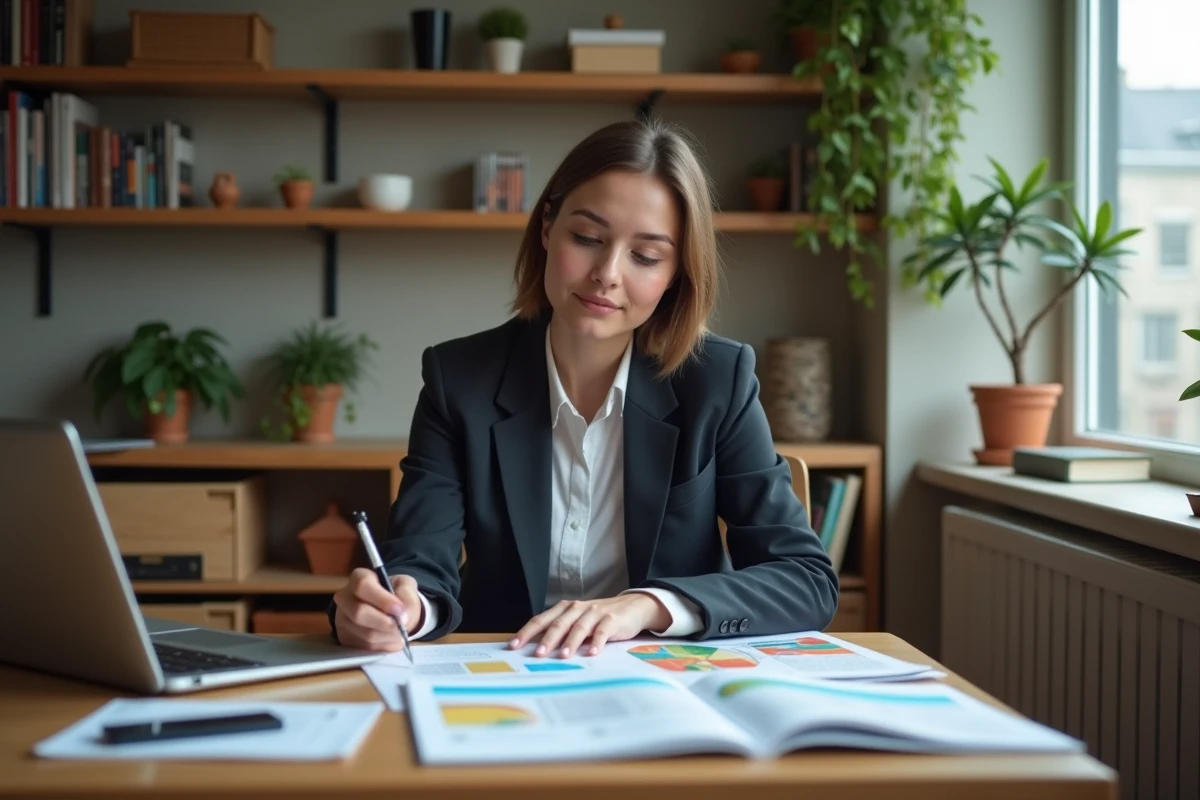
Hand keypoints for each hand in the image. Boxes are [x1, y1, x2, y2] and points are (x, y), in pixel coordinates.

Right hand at [332, 569, 423, 650]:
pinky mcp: (345, 639)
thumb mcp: (406, 587)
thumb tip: (403, 614)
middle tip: (402, 626)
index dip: (382, 600)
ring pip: (365, 634)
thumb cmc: (396, 594)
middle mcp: (345, 598)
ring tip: (400, 633)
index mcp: (359, 578)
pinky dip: (384, 646)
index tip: (400, 610)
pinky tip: (391, 639)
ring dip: (388, 637)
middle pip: (358, 613)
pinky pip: (366, 648)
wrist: (389, 610)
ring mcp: (342, 620)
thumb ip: (407, 596)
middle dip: (385, 623)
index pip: (363, 586)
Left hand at [508, 594, 670, 658]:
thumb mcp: (577, 621)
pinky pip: (602, 631)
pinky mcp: (611, 620)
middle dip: (547, 640)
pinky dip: (597, 642)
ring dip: (570, 642)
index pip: (541, 620)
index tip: (513, 646)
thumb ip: (561, 632)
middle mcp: (577, 609)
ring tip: (563, 656)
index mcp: (565, 609)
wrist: (631, 608)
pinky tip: (592, 653)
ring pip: (579, 627)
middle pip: (558, 624)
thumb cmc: (599, 618)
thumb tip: (537, 651)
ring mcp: (595, 613)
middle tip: (538, 655)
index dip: (527, 632)